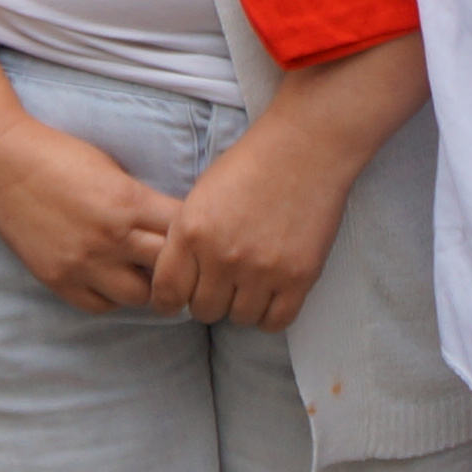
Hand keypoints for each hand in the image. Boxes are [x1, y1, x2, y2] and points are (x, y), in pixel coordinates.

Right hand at [0, 117, 181, 314]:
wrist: (0, 163)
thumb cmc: (59, 156)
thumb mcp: (112, 170)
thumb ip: (142, 202)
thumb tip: (174, 227)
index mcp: (129, 202)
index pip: (184, 231)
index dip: (195, 234)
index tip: (196, 236)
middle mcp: (110, 237)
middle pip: (169, 268)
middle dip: (177, 264)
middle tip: (178, 262)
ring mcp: (83, 263)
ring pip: (139, 296)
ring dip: (146, 285)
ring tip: (141, 271)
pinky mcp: (58, 280)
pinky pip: (101, 306)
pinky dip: (110, 295)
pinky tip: (109, 278)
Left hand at [155, 92, 369, 333]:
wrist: (304, 149)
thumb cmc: (249, 166)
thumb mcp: (200, 196)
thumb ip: (186, 238)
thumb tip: (177, 279)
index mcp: (192, 231)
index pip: (166, 292)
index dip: (168, 302)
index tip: (176, 301)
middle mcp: (223, 256)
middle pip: (203, 310)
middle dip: (208, 300)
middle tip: (220, 284)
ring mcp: (262, 270)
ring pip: (239, 318)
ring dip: (241, 305)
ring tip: (249, 282)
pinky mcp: (298, 277)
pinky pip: (275, 321)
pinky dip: (270, 313)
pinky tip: (270, 293)